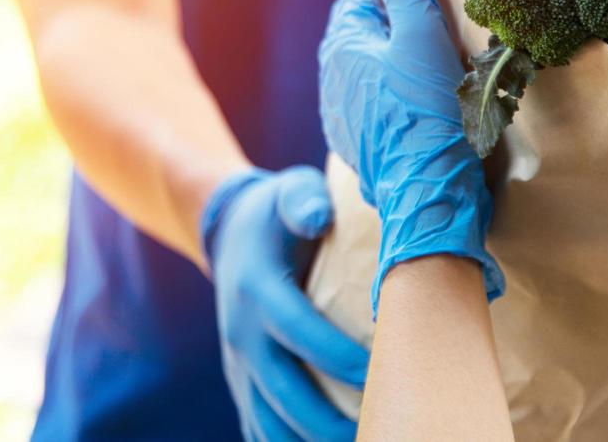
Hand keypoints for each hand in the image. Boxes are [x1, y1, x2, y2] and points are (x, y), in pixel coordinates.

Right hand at [202, 166, 368, 441]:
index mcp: (256, 288)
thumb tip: (318, 215)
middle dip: (326, 420)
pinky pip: (258, 426)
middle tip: (377, 431)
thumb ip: (303, 200)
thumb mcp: (290, 191)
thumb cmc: (277, 213)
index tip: (378, 373)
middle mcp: (241, 332)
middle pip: (282, 389)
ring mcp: (237, 362)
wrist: (230, 233)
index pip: (297, 331)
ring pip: (267, 419)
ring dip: (307, 439)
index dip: (336, 357)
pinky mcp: (241, 381)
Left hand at [318, 0, 502, 311]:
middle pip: (354, 20)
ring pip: (359, 56)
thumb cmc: (428, 110)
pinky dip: (382, 68)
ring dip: (376, 34)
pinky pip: (368, 87)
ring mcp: (344, 108)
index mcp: (344, 41)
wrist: (425, 195)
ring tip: (391, 19)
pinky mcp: (361, 136)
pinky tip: (398, 75)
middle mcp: (334, 73)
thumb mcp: (421, 33)